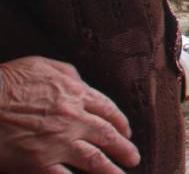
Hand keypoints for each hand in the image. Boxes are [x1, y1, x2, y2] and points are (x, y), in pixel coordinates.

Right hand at [0, 56, 139, 173]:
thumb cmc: (5, 81)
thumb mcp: (41, 65)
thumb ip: (66, 74)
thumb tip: (82, 82)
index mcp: (75, 93)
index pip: (107, 110)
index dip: (120, 123)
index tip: (126, 132)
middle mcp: (73, 118)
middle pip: (108, 136)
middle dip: (124, 149)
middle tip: (134, 158)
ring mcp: (57, 142)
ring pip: (94, 160)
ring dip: (111, 171)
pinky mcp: (39, 162)